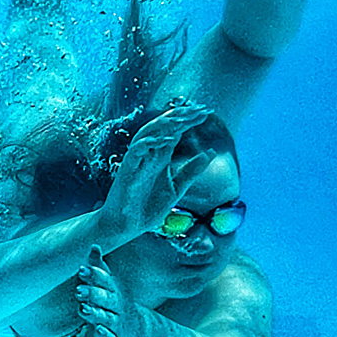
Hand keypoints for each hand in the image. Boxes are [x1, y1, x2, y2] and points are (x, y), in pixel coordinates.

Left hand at [77, 247, 135, 336]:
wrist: (134, 330)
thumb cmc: (112, 303)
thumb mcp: (108, 285)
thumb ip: (98, 267)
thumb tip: (94, 245)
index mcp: (115, 290)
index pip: (105, 280)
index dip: (95, 275)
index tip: (82, 269)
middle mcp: (117, 306)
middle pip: (105, 298)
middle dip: (92, 294)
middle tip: (78, 290)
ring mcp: (117, 323)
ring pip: (106, 318)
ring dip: (96, 314)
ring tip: (84, 309)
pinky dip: (104, 336)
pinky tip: (98, 330)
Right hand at [96, 102, 212, 238]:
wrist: (126, 227)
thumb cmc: (147, 208)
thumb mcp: (177, 188)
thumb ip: (191, 171)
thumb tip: (210, 153)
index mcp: (160, 157)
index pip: (175, 131)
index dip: (189, 120)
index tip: (207, 111)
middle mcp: (149, 155)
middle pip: (163, 127)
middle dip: (181, 116)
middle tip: (200, 109)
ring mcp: (137, 161)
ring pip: (148, 132)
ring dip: (165, 123)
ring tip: (183, 117)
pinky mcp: (127, 170)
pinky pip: (136, 150)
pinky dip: (150, 142)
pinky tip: (167, 139)